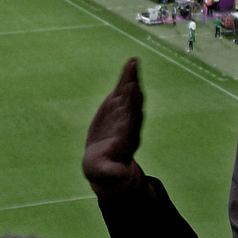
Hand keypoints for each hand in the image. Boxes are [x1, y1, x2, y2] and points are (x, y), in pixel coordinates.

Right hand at [82, 58, 143, 196]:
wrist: (102, 162)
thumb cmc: (104, 171)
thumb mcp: (106, 174)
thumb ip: (112, 173)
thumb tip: (119, 176)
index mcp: (128, 139)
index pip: (133, 121)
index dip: (134, 107)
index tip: (134, 93)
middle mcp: (130, 123)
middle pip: (133, 104)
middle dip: (133, 89)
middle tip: (133, 72)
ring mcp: (124, 113)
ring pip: (130, 93)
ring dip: (132, 78)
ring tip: (133, 61)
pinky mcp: (117, 106)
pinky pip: (123, 90)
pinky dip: (126, 77)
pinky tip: (130, 63)